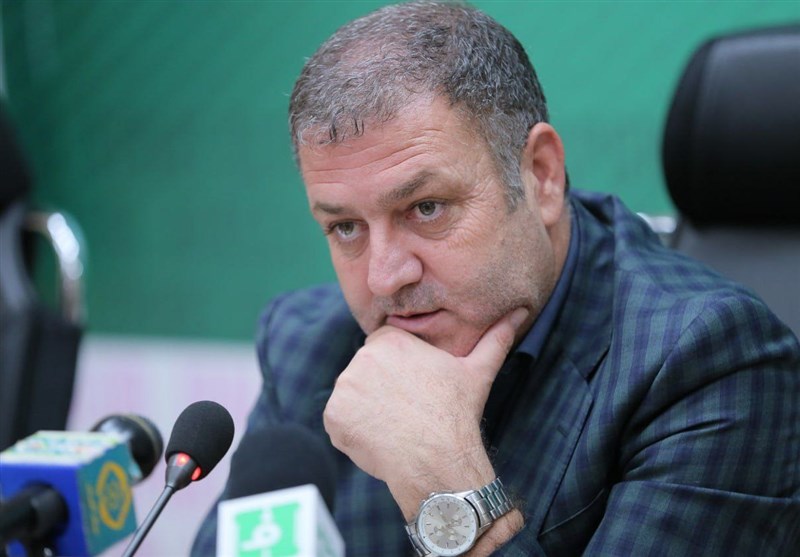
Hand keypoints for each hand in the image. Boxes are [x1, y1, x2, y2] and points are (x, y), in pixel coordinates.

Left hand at [323, 307, 528, 517]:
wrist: (437, 458)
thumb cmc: (456, 413)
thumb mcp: (478, 370)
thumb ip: (494, 338)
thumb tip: (521, 311)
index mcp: (390, 340)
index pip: (384, 348)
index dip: (398, 370)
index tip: (413, 389)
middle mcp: (361, 357)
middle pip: (366, 371)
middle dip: (380, 388)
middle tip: (405, 410)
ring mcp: (344, 387)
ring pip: (352, 396)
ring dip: (366, 410)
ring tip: (394, 425)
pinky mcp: (333, 416)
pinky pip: (339, 421)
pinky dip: (353, 432)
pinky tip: (378, 439)